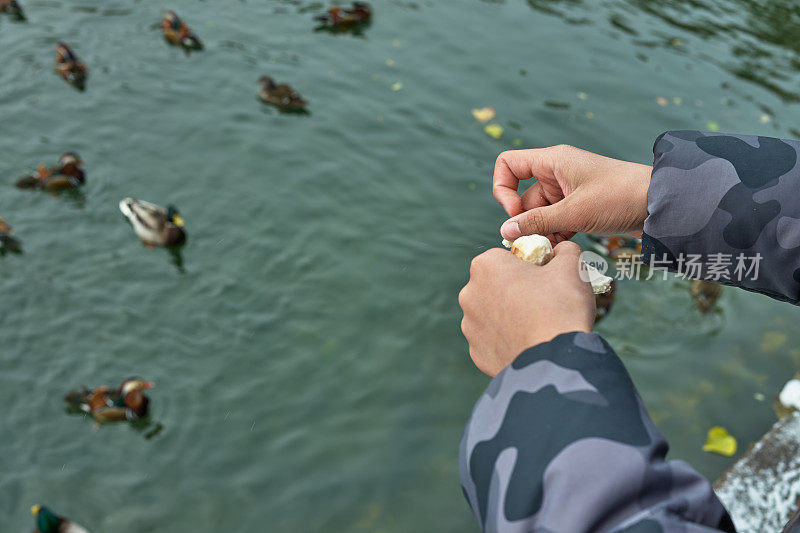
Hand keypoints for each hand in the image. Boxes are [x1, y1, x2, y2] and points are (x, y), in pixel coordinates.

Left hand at [458, 242, 594, 376]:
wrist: (555, 360)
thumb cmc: (561, 306)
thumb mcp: (571, 266)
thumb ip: (564, 250)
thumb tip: (561, 250)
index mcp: (485, 266)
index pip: (506, 257)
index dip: (528, 266)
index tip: (545, 278)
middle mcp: (469, 293)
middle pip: (496, 285)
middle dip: (515, 290)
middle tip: (544, 302)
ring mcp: (470, 326)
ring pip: (492, 314)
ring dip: (509, 316)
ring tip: (537, 325)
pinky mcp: (477, 352)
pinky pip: (493, 340)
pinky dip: (507, 341)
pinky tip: (527, 344)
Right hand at [493, 145, 651, 241]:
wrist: (664, 205)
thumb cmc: (620, 198)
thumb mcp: (575, 213)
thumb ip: (538, 223)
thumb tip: (506, 231)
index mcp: (553, 161)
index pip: (509, 164)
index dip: (503, 189)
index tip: (515, 214)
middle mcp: (558, 173)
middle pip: (524, 197)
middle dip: (525, 222)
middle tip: (532, 245)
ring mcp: (570, 191)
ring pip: (541, 213)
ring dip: (542, 233)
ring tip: (549, 251)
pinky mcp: (582, 207)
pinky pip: (557, 221)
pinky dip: (556, 235)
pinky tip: (561, 251)